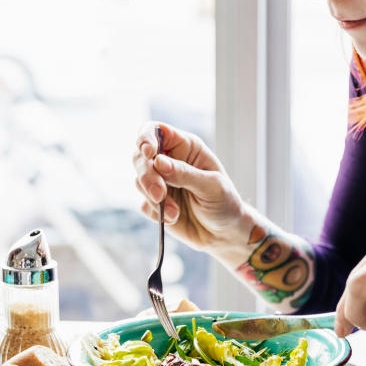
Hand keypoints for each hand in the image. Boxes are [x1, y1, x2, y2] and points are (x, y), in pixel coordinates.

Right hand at [132, 121, 247, 252]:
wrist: (225, 234)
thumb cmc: (225, 203)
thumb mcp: (212, 186)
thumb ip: (185, 174)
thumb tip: (158, 162)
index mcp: (185, 147)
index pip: (156, 131)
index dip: (146, 138)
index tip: (148, 153)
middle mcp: (169, 161)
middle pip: (140, 156)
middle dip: (147, 176)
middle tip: (159, 195)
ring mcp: (161, 183)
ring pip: (139, 181)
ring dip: (154, 199)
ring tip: (175, 213)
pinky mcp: (155, 204)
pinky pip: (144, 204)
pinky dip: (156, 213)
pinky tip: (173, 218)